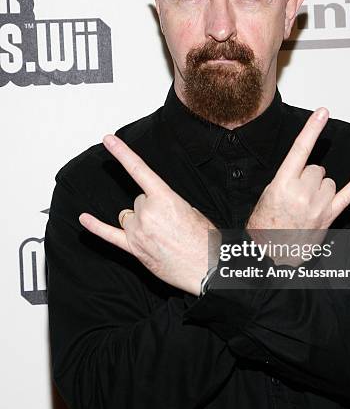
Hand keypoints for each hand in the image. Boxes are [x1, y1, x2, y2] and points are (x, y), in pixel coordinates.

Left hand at [78, 134, 220, 295]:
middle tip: (169, 222)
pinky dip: (96, 227)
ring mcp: (138, 231)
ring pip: (128, 216)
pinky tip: (84, 219)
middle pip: (137, 200)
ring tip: (159, 234)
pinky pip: (109, 235)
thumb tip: (157, 207)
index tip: (108, 140)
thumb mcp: (191, 210)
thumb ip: (168, 203)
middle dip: (150, 208)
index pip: (138, 170)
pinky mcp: (134, 248)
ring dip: (139, 221)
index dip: (122, 153)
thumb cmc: (204, 240)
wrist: (206, 268)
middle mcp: (147, 213)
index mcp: (165, 198)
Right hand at [246, 107, 349, 264]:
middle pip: (316, 168)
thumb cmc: (265, 223)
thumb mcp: (269, 193)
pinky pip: (347, 196)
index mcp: (283, 184)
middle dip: (307, 176)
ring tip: (305, 203)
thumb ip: (288, 177)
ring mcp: (318, 206)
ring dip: (320, 187)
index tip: (323, 112)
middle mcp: (303, 193)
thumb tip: (307, 166)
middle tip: (295, 193)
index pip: (300, 150)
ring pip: (328, 181)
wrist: (270, 252)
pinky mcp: (328, 217)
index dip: (312, 129)